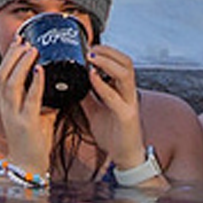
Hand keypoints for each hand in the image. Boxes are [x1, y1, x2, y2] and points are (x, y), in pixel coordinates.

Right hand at [0, 41, 53, 174]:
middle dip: (13, 55)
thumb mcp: (36, 113)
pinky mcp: (26, 124)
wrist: (29, 166)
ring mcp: (13, 115)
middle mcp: (6, 107)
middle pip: (2, 74)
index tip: (20, 39)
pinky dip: (35, 83)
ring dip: (21, 64)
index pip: (1, 74)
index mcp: (7, 103)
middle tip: (25, 40)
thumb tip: (58, 81)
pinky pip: (29, 99)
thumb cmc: (34, 140)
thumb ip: (43, 98)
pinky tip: (41, 71)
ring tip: (32, 50)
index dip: (9, 56)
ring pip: (10, 83)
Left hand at [85, 44, 147, 172]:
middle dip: (109, 52)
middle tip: (90, 48)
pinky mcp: (126, 116)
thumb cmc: (113, 134)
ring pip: (126, 74)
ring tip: (91, 57)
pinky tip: (92, 77)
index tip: (90, 45)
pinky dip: (103, 85)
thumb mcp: (96, 111)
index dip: (108, 52)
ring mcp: (129, 104)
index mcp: (123, 90)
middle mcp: (129, 93)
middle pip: (127, 63)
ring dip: (107, 62)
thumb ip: (87, 97)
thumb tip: (73, 84)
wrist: (125, 156)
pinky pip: (116, 97)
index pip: (121, 62)